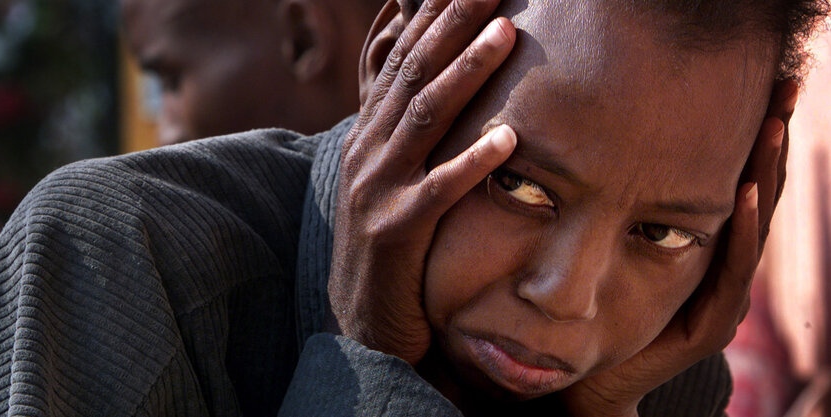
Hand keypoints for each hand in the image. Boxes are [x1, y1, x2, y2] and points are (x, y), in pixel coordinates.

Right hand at [326, 0, 516, 364]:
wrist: (359, 316)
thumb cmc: (389, 244)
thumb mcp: (391, 180)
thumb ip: (409, 137)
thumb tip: (442, 94)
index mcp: (369, 136)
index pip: (400, 63)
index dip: (431, 20)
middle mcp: (368, 152)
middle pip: (413, 76)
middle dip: (451, 26)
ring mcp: (378, 190)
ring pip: (424, 119)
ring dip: (466, 73)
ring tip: (504, 33)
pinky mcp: (396, 231)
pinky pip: (438, 191)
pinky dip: (472, 162)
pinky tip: (508, 137)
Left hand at [559, 80, 798, 416]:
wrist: (592, 383)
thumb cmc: (595, 313)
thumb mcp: (611, 244)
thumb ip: (620, 206)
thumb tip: (599, 140)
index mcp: (701, 245)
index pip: (737, 180)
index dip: (752, 135)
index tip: (763, 84)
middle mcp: (720, 267)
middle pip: (756, 192)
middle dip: (771, 140)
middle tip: (785, 86)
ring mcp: (721, 297)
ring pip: (753, 227)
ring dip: (764, 174)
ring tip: (773, 125)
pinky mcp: (710, 325)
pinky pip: (731, 272)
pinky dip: (743, 230)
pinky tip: (746, 191)